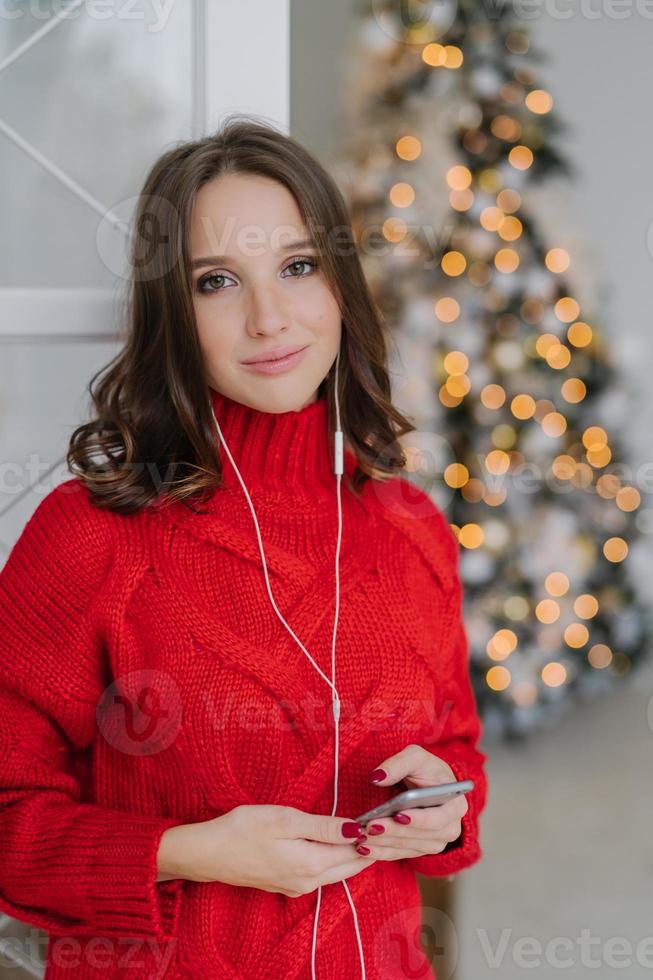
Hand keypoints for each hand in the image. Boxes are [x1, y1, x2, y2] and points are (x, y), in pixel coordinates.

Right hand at [156, 804, 375, 896]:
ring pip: (337, 872)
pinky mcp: (286, 884)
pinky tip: (340, 847)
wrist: (207, 853)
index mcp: (311, 864)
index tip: (392, 822)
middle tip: (390, 830)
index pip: (356, 854)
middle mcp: (308, 882)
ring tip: (372, 836)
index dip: (375, 839)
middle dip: (371, 850)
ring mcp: (296, 886)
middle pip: (350, 867)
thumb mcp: (285, 820)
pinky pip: (322, 874)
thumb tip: (357, 828)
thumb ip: (323, 826)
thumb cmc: (244, 829)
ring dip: (355, 857)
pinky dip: (338, 861)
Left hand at [356, 744, 467, 859]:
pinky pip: (399, 854)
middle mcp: (449, 829)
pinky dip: (381, 851)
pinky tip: (363, 847)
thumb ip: (397, 764)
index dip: (419, 819)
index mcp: (455, 806)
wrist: (425, 783)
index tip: (398, 815)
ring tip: (362, 837)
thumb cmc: (424, 769)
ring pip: (407, 847)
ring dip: (384, 843)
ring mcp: (435, 843)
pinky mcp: (419, 849)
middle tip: (371, 826)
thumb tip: (377, 777)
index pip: (438, 818)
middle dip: (394, 832)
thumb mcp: (414, 757)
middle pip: (420, 836)